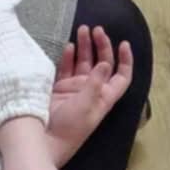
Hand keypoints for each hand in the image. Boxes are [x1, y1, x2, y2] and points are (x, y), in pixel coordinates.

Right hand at [47, 23, 134, 164]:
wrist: (44, 140)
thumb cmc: (70, 127)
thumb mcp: (86, 105)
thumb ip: (95, 83)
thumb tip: (106, 64)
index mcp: (104, 97)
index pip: (121, 77)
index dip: (125, 61)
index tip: (123, 43)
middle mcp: (92, 90)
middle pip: (101, 64)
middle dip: (101, 46)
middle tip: (96, 29)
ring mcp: (75, 89)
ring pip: (83, 62)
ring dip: (84, 46)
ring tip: (82, 29)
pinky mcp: (60, 88)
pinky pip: (66, 68)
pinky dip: (68, 56)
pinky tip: (69, 46)